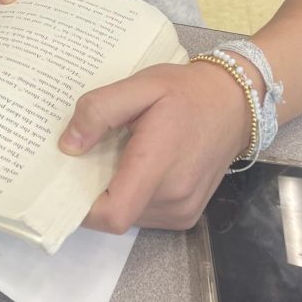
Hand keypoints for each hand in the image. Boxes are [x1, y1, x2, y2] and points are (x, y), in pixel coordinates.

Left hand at [58, 60, 251, 231]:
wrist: (235, 103)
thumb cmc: (185, 91)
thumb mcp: (140, 85)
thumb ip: (100, 110)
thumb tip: (68, 145)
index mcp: (159, 163)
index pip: (114, 214)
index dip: (83, 208)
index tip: (67, 181)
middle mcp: (174, 197)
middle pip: (117, 213)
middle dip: (95, 191)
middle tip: (92, 155)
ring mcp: (183, 210)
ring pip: (130, 216)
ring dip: (117, 192)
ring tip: (121, 156)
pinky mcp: (187, 215)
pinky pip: (146, 215)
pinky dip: (134, 196)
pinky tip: (139, 167)